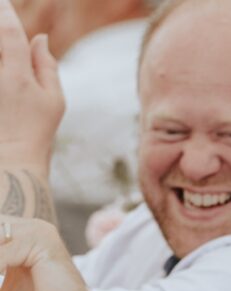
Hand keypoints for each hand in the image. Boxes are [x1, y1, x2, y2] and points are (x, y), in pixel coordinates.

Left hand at [0, 0, 63, 172]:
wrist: (8, 164)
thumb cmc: (35, 134)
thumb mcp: (54, 101)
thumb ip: (46, 65)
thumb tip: (39, 37)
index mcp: (16, 75)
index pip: (8, 29)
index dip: (5, 12)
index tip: (3, 4)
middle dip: (1, 37)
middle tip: (8, 51)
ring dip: (2, 58)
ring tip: (11, 88)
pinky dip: (2, 76)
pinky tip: (6, 98)